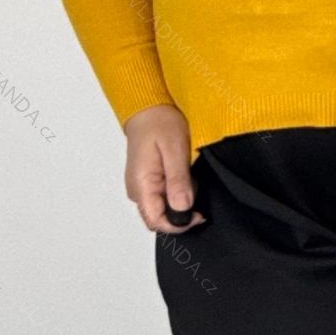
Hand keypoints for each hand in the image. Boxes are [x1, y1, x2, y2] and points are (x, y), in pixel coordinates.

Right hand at [123, 104, 207, 233]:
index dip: (179, 224)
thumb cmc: (160, 124)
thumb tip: (183, 207)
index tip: (198, 214)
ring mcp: (140, 186)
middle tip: (194, 188)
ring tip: (188, 175)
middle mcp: (137, 190)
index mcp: (141, 185)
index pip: (156, 222)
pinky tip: (181, 174)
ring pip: (162, 208)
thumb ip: (178, 180)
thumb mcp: (175, 150)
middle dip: (181, 211)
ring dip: (179, 199)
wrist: (148, 109)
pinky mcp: (146, 182)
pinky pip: (162, 196)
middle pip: (159, 218)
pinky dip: (176, 190)